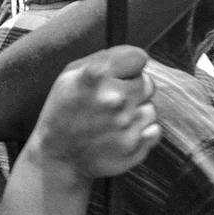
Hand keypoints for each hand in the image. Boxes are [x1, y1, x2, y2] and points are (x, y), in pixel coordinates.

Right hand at [31, 45, 161, 180]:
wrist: (59, 157)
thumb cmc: (63, 112)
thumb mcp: (69, 77)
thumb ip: (102, 60)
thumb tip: (135, 56)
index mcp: (95, 76)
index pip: (137, 57)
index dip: (130, 65)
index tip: (124, 72)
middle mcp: (114, 98)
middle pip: (147, 82)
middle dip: (133, 88)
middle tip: (113, 100)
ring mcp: (127, 123)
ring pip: (150, 107)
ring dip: (136, 112)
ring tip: (112, 121)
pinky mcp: (137, 145)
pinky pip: (154, 129)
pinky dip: (142, 131)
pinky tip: (120, 134)